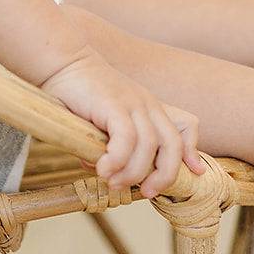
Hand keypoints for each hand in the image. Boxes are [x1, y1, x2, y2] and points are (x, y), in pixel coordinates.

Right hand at [39, 48, 204, 200]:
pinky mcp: (114, 104)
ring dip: (132, 173)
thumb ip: (113, 143)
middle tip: (145, 192)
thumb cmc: (79, 93)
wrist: (60, 61)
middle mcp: (147, 105)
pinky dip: (117, 160)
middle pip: (173, 144)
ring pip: (148, 147)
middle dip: (165, 175)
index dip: (191, 152)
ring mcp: (133, 103)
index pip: (186, 126)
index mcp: (149, 107)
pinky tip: (102, 169)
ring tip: (112, 181)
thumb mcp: (104, 118)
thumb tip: (109, 173)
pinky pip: (126, 139)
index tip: (192, 173)